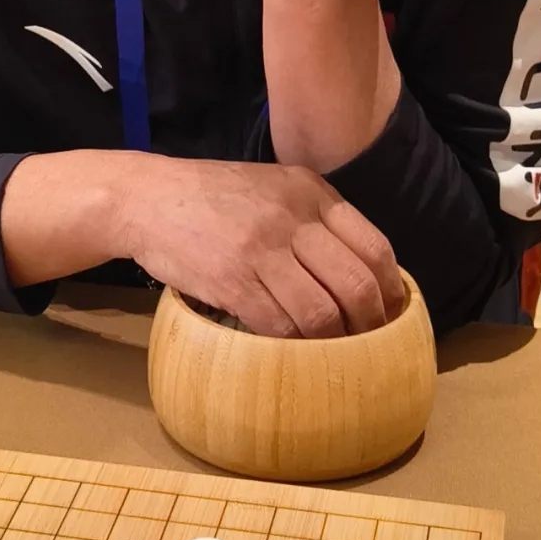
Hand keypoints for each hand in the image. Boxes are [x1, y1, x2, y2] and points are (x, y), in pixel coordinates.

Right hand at [119, 157, 403, 337]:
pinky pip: (279, 326)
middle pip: (356, 283)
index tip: (392, 315)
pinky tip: (292, 350)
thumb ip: (314, 217)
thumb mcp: (273, 186)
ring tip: (332, 353)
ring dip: (334, 341)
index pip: (373, 247)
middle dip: (371, 323)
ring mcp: (262, 249)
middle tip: (369, 344)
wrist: (147, 198)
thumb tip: (360, 271)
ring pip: (322, 312)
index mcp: (310, 192)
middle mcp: (293, 217)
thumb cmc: (212, 197)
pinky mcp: (232, 281)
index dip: (391, 290)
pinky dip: (293, 345)